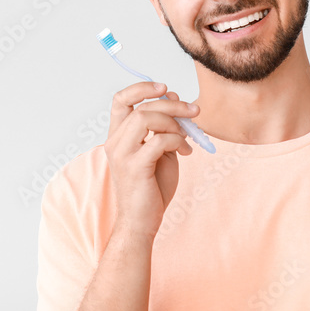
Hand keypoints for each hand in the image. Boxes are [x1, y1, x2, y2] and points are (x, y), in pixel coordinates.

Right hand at [103, 82, 199, 241]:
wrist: (142, 222)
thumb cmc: (151, 188)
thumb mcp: (161, 151)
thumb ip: (165, 126)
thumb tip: (173, 98)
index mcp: (118, 136)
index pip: (120, 100)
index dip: (141, 88)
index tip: (163, 88)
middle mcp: (115, 142)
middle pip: (141, 107)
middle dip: (173, 105)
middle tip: (194, 111)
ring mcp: (122, 154)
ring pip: (146, 118)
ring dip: (174, 123)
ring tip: (187, 137)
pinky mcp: (135, 167)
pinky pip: (159, 141)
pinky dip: (177, 141)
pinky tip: (185, 152)